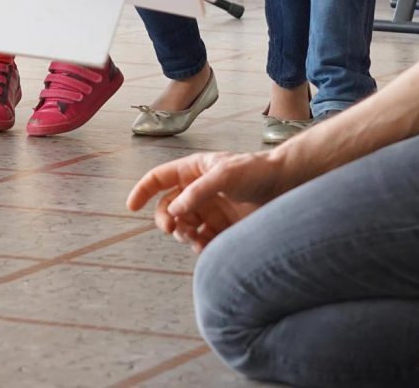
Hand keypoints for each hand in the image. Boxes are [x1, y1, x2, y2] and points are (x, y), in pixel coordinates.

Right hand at [126, 150, 288, 251]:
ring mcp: (210, 210)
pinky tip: (207, 247)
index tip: (131, 207)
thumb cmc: (257, 171)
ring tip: (197, 238)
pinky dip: (199, 247)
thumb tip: (174, 210)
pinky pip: (200, 242)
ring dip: (184, 236)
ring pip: (183, 228)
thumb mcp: (225, 174)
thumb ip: (198, 191)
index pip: (160, 178)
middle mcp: (198, 190)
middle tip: (176, 229)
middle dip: (167, 220)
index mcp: (195, 170)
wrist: (287, 186)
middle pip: (167, 208)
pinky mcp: (222, 228)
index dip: (143, 190)